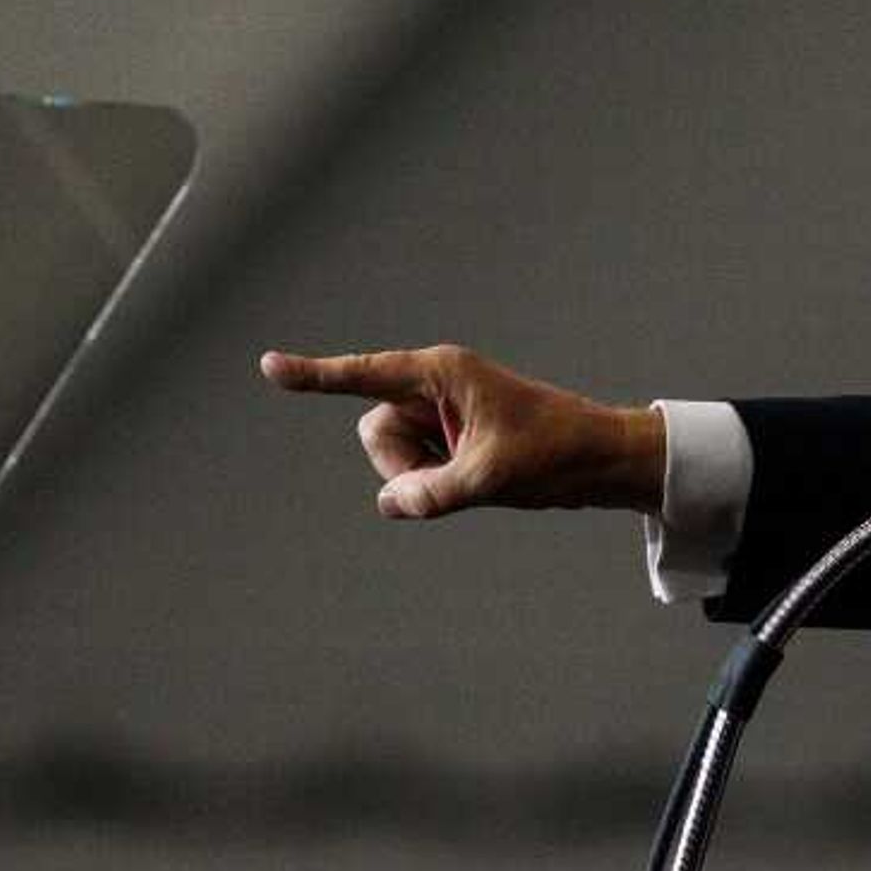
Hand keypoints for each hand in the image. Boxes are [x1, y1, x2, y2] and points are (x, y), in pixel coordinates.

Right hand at [256, 343, 664, 519]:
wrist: (601, 459)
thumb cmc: (556, 453)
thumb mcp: (491, 478)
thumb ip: (432, 494)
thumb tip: (390, 504)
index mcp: (443, 373)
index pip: (365, 374)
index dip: (315, 375)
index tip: (269, 366)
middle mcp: (436, 386)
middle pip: (375, 429)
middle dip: (399, 463)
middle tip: (453, 476)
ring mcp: (442, 412)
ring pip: (391, 452)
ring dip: (418, 476)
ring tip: (473, 475)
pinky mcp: (450, 436)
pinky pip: (414, 465)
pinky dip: (432, 482)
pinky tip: (476, 478)